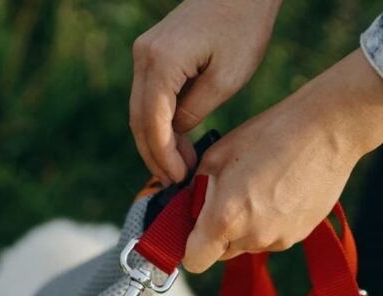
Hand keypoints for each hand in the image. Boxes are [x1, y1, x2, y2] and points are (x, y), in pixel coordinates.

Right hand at [130, 0, 282, 184]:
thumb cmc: (243, 27)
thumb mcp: (227, 78)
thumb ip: (195, 110)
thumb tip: (176, 134)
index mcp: (160, 62)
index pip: (151, 122)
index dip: (163, 156)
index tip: (178, 178)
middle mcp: (144, 56)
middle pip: (139, 119)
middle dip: (155, 155)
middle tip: (174, 181)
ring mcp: (145, 53)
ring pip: (140, 110)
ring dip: (156, 141)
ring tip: (178, 166)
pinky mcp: (153, 53)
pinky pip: (149, 96)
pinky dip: (160, 122)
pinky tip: (178, 141)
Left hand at [182, 49, 382, 272]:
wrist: (327, 131)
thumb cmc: (268, 135)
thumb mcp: (216, 156)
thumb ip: (195, 191)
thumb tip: (185, 210)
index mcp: (225, 218)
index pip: (193, 261)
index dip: (189, 247)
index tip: (192, 229)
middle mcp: (251, 237)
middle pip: (220, 252)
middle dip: (216, 231)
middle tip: (228, 195)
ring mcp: (278, 239)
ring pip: (246, 244)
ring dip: (244, 225)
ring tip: (258, 186)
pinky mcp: (299, 236)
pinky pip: (271, 237)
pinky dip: (268, 221)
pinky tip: (278, 190)